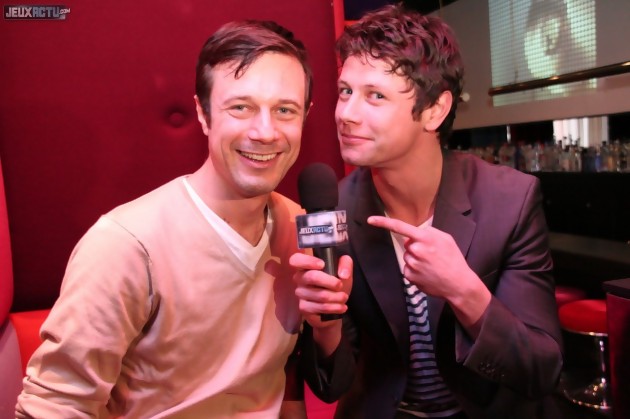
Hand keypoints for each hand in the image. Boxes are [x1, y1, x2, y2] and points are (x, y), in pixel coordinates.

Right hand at [290, 252, 351, 355]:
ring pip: (316, 295)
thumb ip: (345, 265)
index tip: (321, 264)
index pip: (296, 259)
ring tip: (344, 300)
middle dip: (328, 281)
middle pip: (309, 278)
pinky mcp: (303, 310)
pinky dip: (332, 309)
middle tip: (340, 286)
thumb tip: (341, 272)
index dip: (306, 261)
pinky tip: (341, 309)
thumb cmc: (337, 289)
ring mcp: (300, 296)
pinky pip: (316, 309)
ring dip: (333, 298)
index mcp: (308, 268)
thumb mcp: (345, 275)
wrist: (335, 313)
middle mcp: (299, 280)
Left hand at [367, 215, 489, 330]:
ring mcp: (412, 264)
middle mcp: (416, 250)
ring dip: (416, 260)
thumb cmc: (454, 259)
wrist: (459, 284)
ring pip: (407, 257)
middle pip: (408, 244)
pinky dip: (416, 271)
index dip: (383, 223)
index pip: (400, 227)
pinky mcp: (410, 276)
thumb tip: (413, 236)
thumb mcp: (446, 239)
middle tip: (432, 255)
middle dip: (416, 247)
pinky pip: (408, 269)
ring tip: (432, 266)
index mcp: (425, 238)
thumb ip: (428, 232)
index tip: (370, 220)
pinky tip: (428, 274)